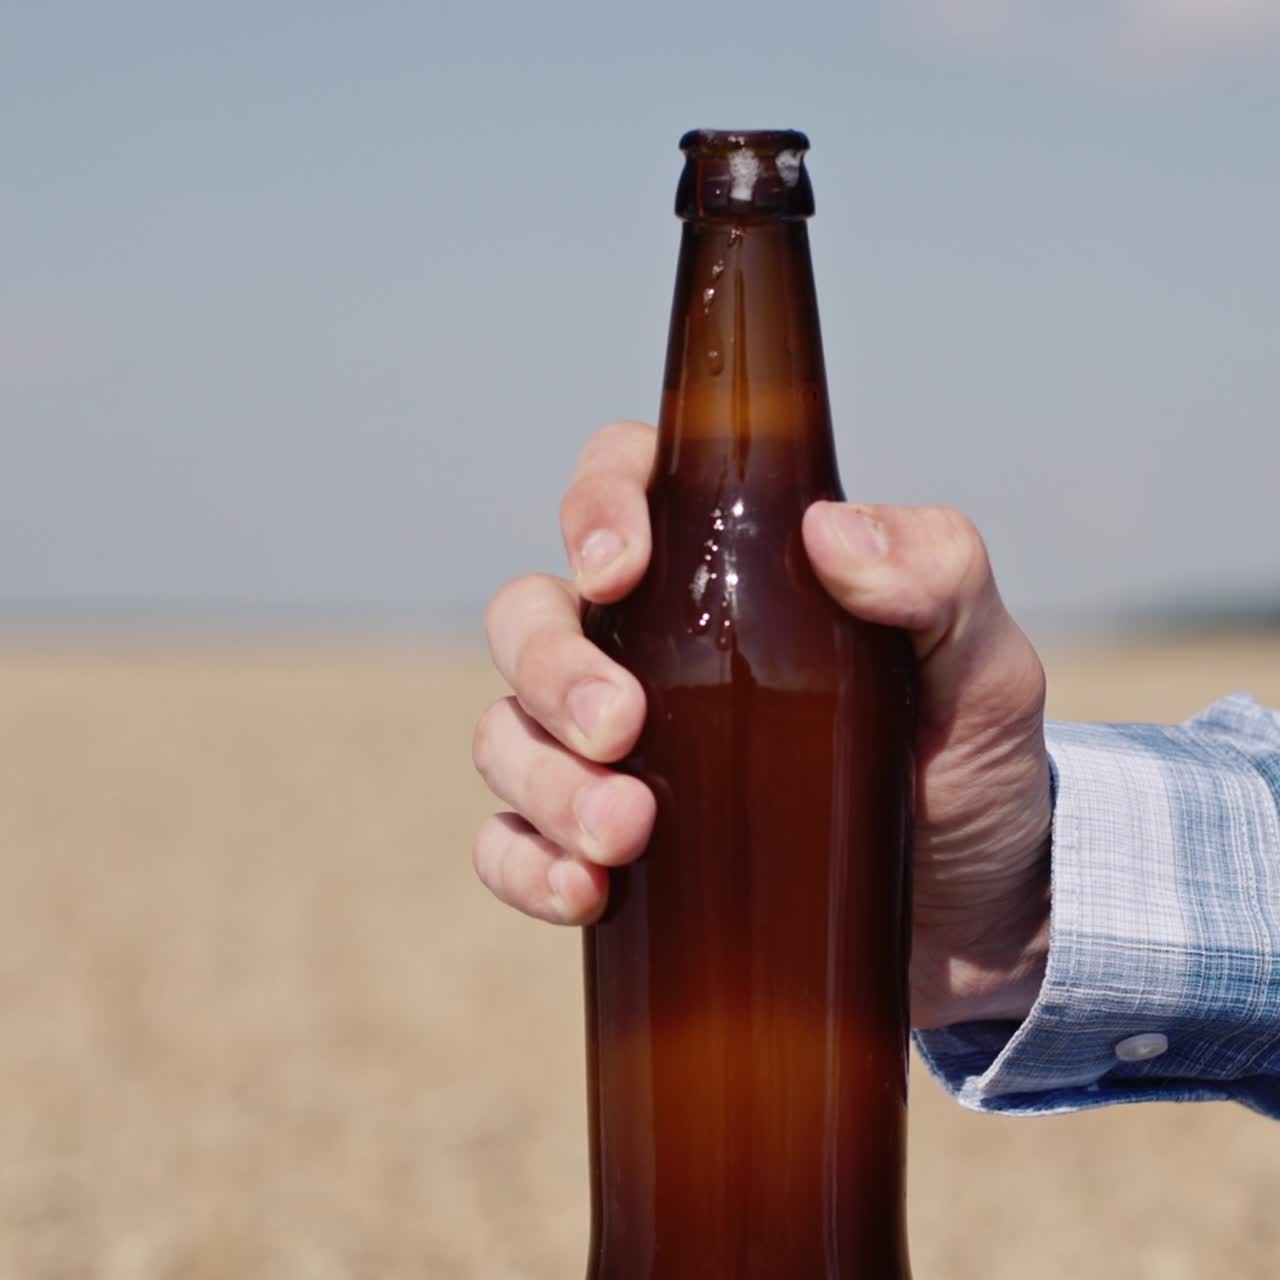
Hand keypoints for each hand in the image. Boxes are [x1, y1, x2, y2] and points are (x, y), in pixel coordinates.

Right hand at [472, 422, 1051, 1029]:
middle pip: (531, 617)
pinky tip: (583, 893)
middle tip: (620, 730)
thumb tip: (830, 531)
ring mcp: (620, 756)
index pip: (622, 490)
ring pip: (508, 733)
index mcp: (729, 576)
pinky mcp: (609, 854)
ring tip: (625, 833)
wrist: (977, 915)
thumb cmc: (970, 768)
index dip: (594, 508)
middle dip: (553, 669)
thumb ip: (940, 577)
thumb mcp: (984, 667)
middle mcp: (651, 652)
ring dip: (542, 780)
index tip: (618, 570)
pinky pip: (511, 845)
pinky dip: (524, 865)